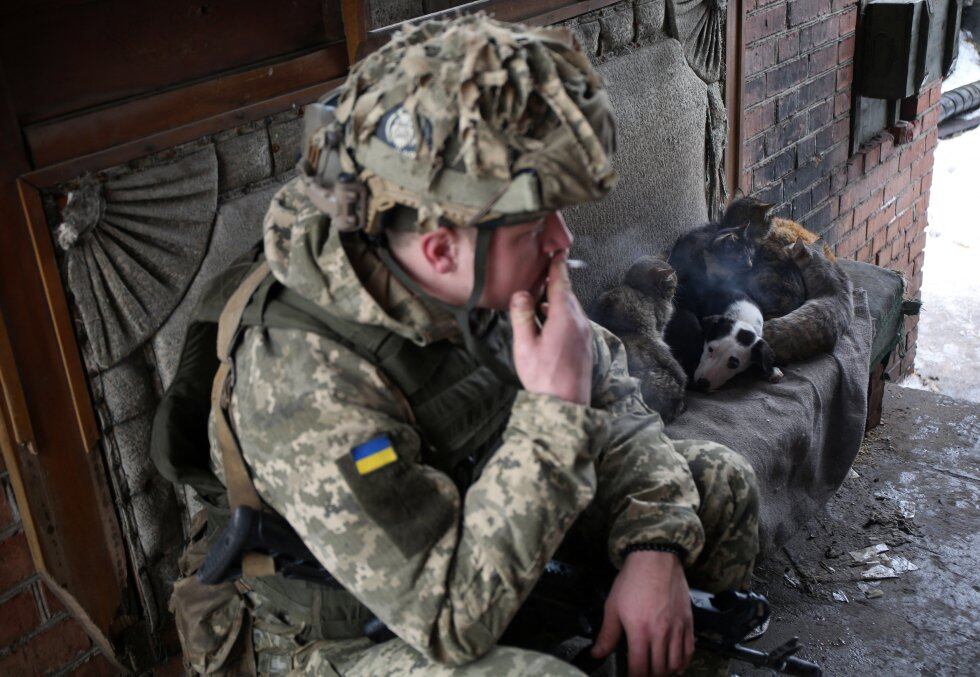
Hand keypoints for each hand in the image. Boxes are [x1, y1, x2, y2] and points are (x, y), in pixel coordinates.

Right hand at [509, 253, 592, 404]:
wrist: (566, 406)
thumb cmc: (543, 377)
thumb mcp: (525, 346)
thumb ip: (522, 317)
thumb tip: (521, 294)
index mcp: (564, 318)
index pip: (561, 284)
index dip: (558, 266)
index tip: (558, 251)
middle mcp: (579, 322)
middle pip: (567, 295)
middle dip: (555, 283)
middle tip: (542, 273)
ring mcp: (585, 335)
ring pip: (572, 309)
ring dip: (557, 301)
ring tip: (540, 300)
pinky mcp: (585, 346)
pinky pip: (575, 321)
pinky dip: (562, 315)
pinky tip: (549, 323)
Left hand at [591, 551, 693, 675]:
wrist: (655, 558)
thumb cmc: (632, 580)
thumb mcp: (613, 606)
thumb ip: (607, 634)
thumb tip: (597, 653)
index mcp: (640, 631)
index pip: (639, 668)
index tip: (629, 676)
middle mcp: (661, 633)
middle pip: (658, 669)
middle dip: (649, 676)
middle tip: (641, 672)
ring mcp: (677, 628)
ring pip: (675, 664)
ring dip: (665, 671)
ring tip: (656, 670)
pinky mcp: (688, 622)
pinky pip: (689, 650)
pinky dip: (683, 662)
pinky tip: (676, 665)